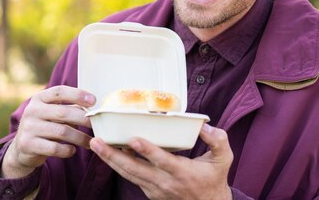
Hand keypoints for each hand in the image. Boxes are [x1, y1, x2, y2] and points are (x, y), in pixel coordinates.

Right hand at [1, 85, 95, 177]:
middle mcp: (32, 110)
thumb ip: (68, 108)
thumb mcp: (52, 112)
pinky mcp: (28, 144)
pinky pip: (55, 148)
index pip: (60, 92)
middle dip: (83, 119)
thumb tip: (94, 108)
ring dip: (80, 138)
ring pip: (62, 132)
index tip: (94, 101)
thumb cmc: (45, 125)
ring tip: (89, 142)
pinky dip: (67, 150)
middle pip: (64, 113)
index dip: (78, 95)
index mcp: (39, 98)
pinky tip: (72, 150)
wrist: (22, 147)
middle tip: (96, 125)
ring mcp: (29, 127)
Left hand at [90, 124, 232, 199]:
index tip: (133, 139)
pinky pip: (131, 178)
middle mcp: (166, 182)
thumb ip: (218, 140)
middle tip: (97, 142)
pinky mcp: (150, 191)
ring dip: (111, 160)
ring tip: (95, 145)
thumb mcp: (224, 158)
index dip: (147, 151)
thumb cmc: (214, 178)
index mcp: (183, 173)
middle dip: (114, 155)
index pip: (162, 161)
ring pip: (129, 175)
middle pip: (135, 169)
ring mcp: (155, 189)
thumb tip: (203, 126)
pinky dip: (119, 166)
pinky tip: (109, 153)